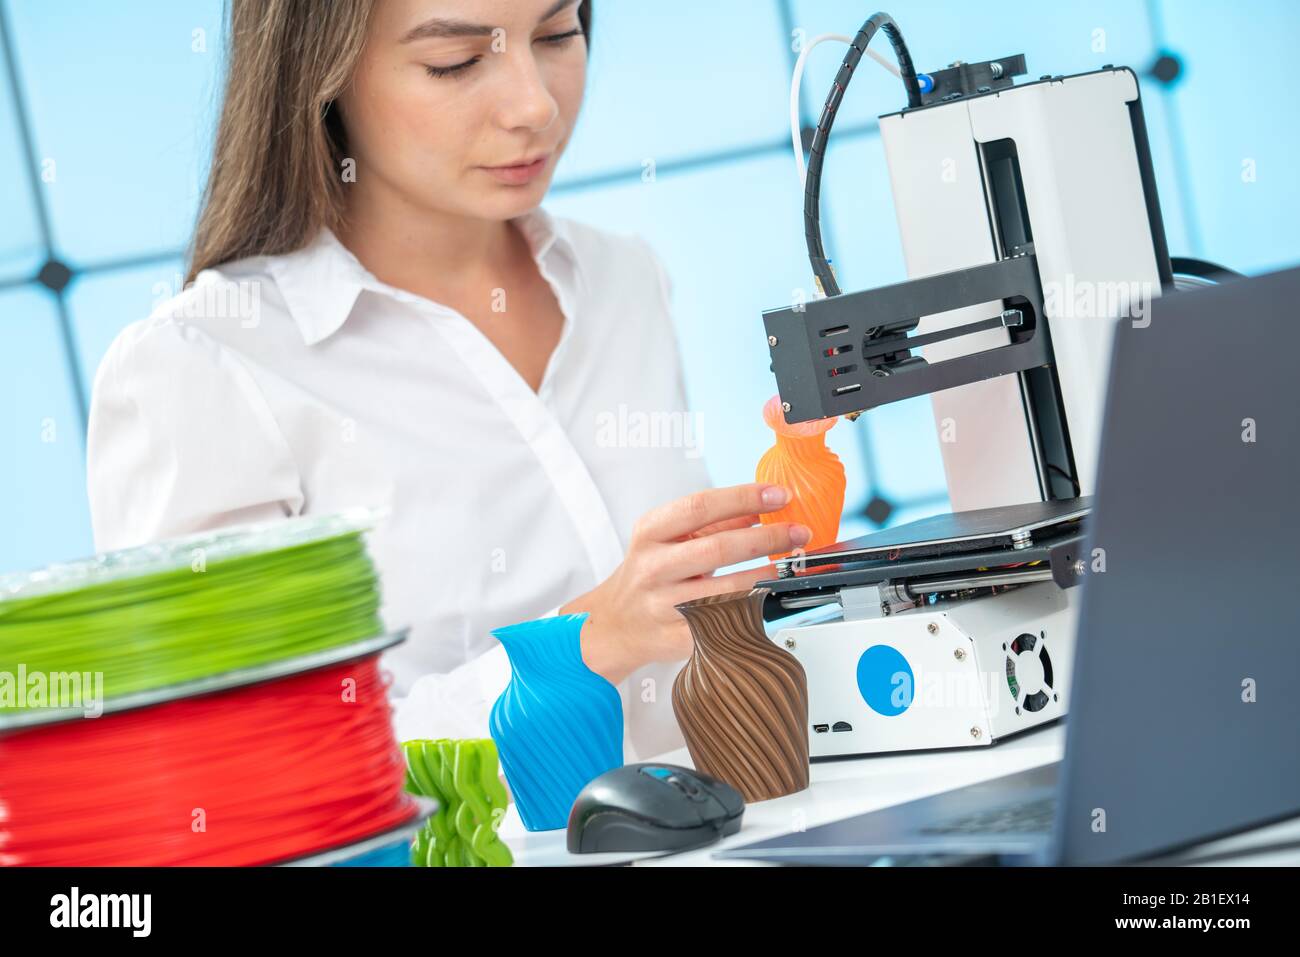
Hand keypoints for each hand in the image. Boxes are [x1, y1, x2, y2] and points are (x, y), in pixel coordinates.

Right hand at [557, 483, 811, 684]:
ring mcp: (664, 605)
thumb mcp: (669, 538)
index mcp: (650, 533)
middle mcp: (653, 568)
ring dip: (766, 575)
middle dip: (766, 538)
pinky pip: (724, 621)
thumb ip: (713, 522)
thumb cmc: (648, 574)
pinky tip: (770, 598)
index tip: (779, 495)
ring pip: (725, 589)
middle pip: (717, 548)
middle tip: (797, 531)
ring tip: (790, 563)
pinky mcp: (678, 637)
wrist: (615, 623)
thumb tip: (761, 505)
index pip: (700, 507)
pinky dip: (752, 608)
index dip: (743, 498)